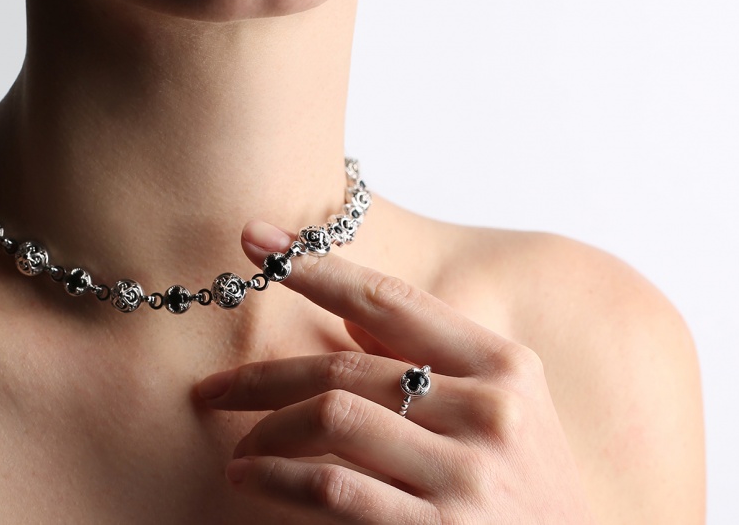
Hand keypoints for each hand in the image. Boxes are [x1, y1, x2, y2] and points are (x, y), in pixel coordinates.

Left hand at [195, 220, 595, 523]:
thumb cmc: (527, 498)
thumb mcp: (507, 416)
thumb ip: (434, 359)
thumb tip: (346, 305)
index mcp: (506, 367)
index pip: (391, 299)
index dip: (315, 266)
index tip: (255, 240)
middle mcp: (491, 411)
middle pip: (345, 366)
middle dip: (262, 376)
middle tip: (210, 388)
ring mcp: (467, 474)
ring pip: (331, 418)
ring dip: (265, 432)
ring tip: (239, 450)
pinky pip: (331, 487)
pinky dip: (276, 478)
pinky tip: (250, 478)